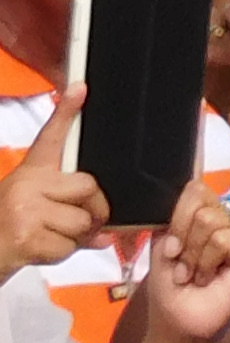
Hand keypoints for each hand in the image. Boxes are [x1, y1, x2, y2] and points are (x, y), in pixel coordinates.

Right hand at [0, 95, 107, 276]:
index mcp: (31, 173)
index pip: (52, 137)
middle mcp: (27, 185)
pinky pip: (69, 246)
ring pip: (83, 221)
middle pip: (89, 188)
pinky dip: (62, 254)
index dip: (67, 111)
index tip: (80, 89)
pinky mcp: (26, 235)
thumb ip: (71, 212)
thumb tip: (105, 233)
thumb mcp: (35, 209)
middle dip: (92, 212)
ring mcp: (25, 209)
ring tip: (49, 238)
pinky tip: (39, 250)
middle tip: (73, 224)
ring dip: (75, 238)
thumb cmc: (10, 230)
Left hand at [138, 187, 229, 342]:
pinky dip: (209, 260)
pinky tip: (209, 276)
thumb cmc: (169, 288)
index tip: (170, 246)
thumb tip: (192, 180)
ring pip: (212, 219)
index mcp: (200, 215)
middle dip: (182, 237)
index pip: (194, 189)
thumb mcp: (162, 244)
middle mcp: (223, 220)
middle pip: (201, 199)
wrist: (178, 322)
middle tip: (182, 263)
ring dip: (194, 254)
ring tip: (194, 273)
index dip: (178, 216)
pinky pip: (227, 238)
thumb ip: (174, 214)